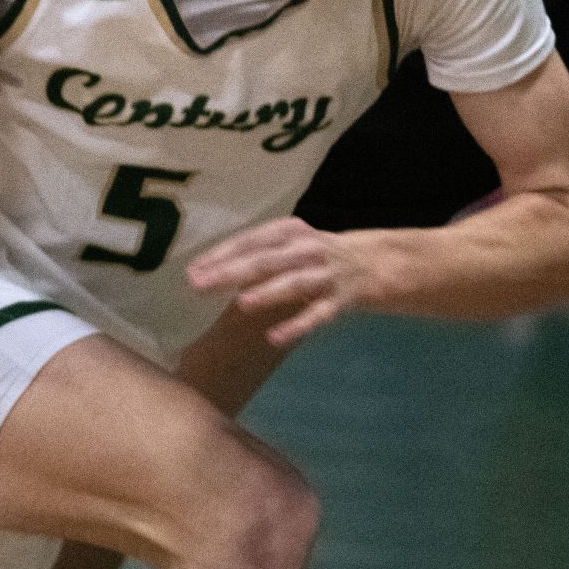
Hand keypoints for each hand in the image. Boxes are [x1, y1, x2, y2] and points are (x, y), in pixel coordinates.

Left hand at [188, 218, 387, 349]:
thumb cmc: (316, 256)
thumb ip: (254, 257)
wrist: (375, 262)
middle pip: (265, 260)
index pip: (249, 240)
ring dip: (268, 292)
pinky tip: (275, 337)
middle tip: (200, 285)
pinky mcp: (342, 299)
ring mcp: (326, 274)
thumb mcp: (288, 246)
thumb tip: (205, 273)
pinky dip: (297, 325)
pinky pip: (318, 314)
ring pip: (293, 283)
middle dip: (231, 272)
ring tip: (242, 303)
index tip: (193, 270)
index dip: (221, 254)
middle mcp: (306, 248)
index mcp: (289, 231)